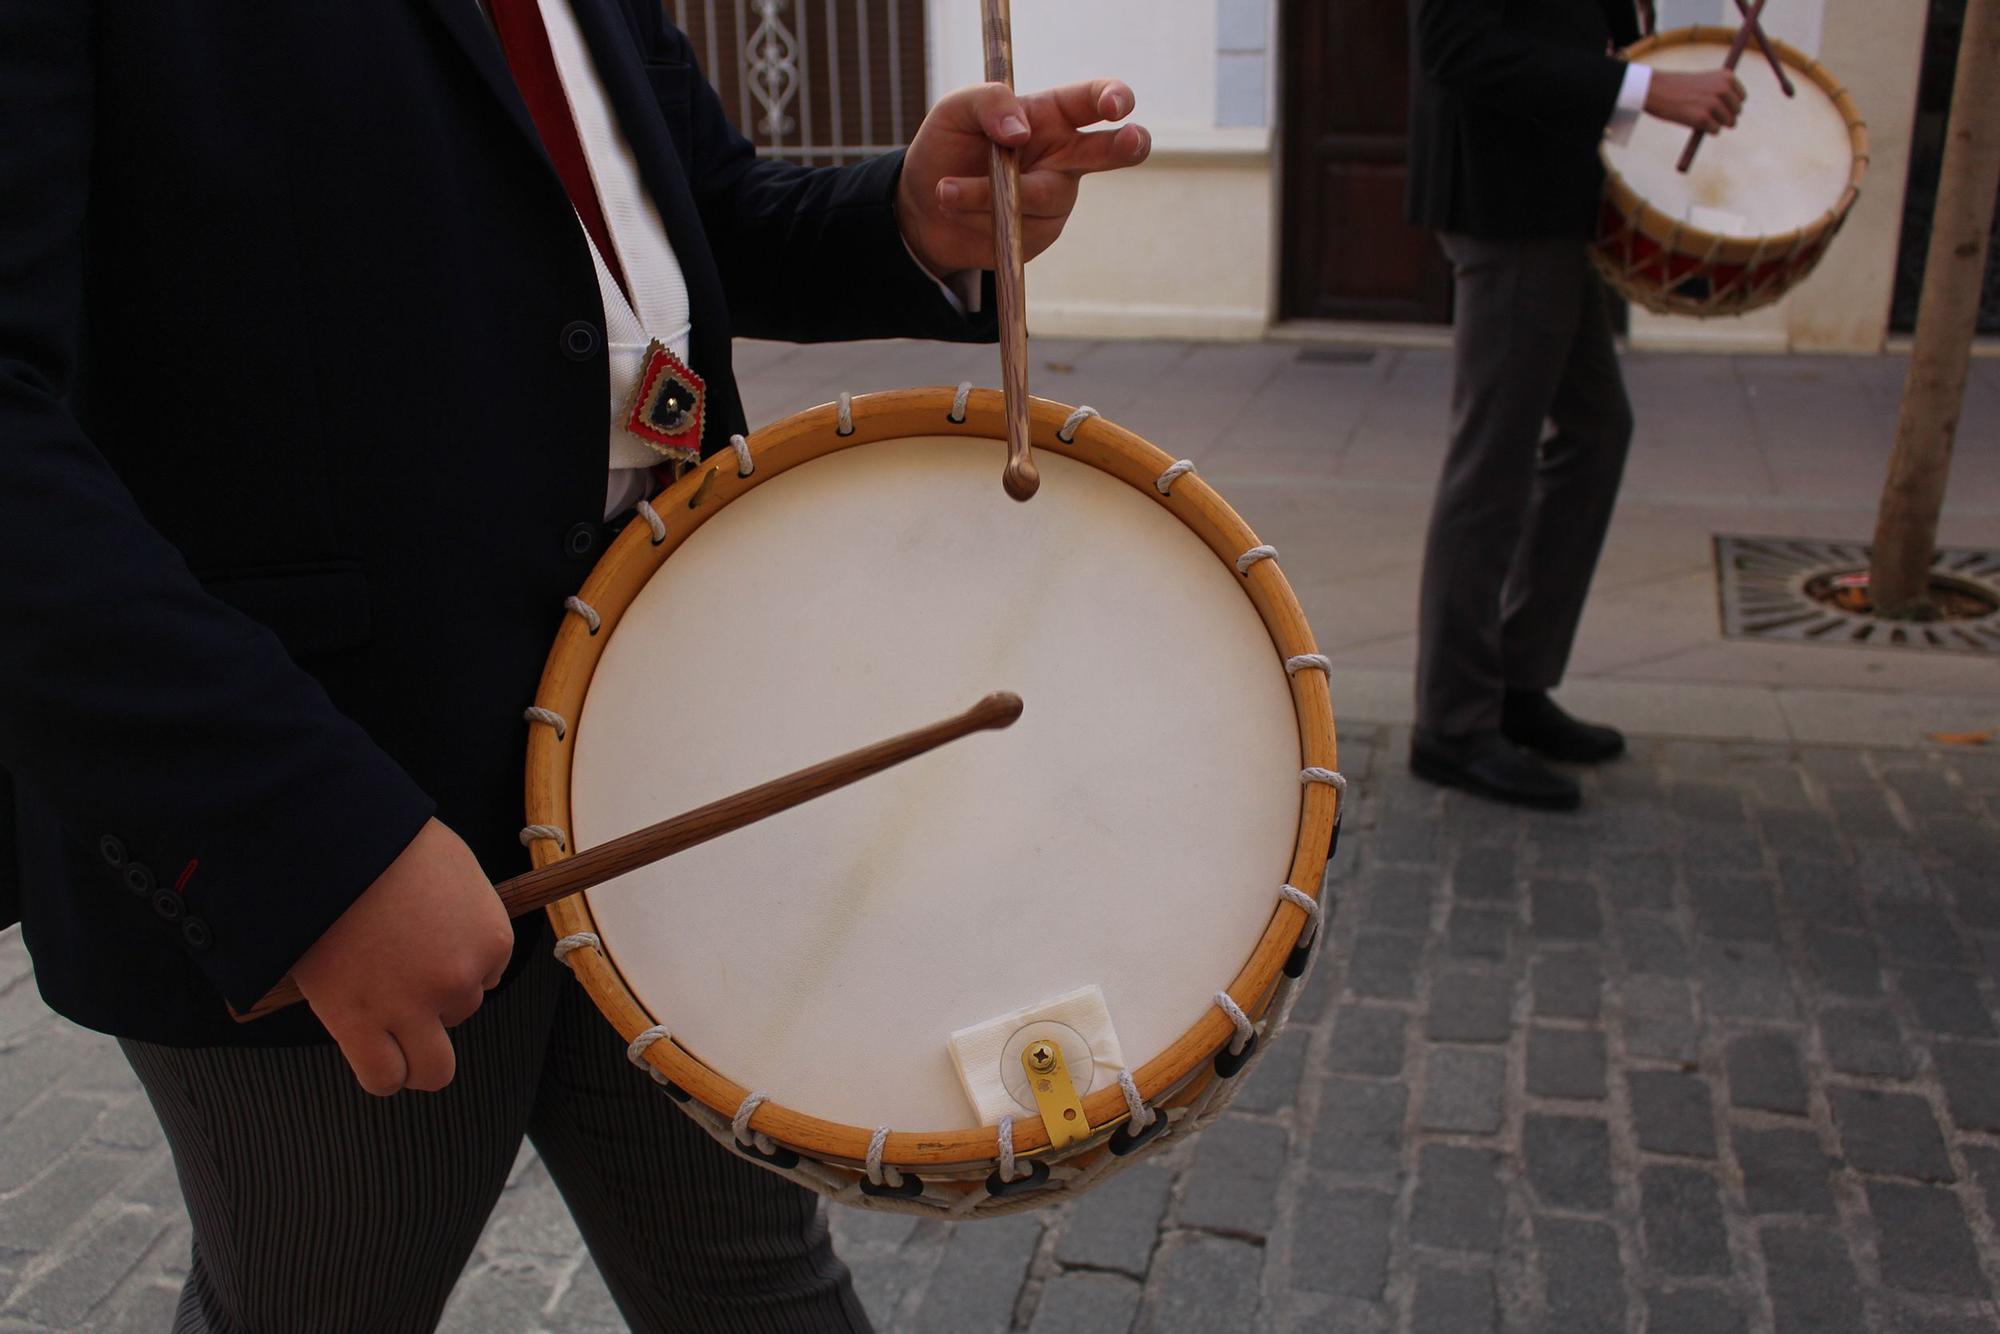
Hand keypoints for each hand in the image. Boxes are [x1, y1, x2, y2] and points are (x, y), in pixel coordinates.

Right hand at [291, 818, 513, 1095]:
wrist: (330, 843)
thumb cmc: (387, 843)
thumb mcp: (453, 870)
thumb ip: (462, 913)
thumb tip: (452, 936)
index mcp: (492, 939)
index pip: (486, 975)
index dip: (452, 963)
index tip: (422, 944)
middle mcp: (460, 980)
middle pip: (460, 1014)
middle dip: (436, 1005)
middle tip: (401, 977)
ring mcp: (412, 1007)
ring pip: (433, 1067)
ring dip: (415, 1051)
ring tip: (387, 1025)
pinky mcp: (360, 1023)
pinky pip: (384, 1077)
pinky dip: (384, 1075)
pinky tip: (373, 1054)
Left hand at [896, 79, 1150, 278]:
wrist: (922, 207)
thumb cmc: (947, 147)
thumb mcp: (955, 109)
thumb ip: (988, 102)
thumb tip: (1019, 131)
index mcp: (1052, 116)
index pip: (1092, 100)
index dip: (1113, 97)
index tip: (1115, 106)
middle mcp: (1064, 157)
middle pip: (1111, 151)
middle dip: (1128, 144)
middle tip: (1132, 140)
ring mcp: (1056, 199)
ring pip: (1040, 197)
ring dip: (988, 194)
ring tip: (946, 190)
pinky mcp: (1039, 235)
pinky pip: (1019, 227)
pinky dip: (981, 217)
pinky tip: (956, 209)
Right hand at [1645, 69, 1746, 134]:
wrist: (1656, 89)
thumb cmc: (1677, 86)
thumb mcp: (1704, 81)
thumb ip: (1721, 91)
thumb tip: (1734, 114)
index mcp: (1726, 77)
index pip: (1742, 98)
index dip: (1729, 104)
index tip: (1716, 105)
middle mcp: (1723, 89)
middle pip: (1737, 112)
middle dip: (1724, 116)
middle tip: (1706, 114)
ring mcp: (1714, 104)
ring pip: (1729, 123)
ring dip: (1715, 124)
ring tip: (1697, 116)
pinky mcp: (1703, 118)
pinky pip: (1715, 131)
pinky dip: (1706, 131)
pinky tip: (1692, 121)